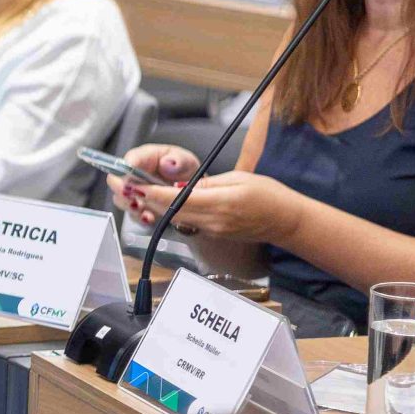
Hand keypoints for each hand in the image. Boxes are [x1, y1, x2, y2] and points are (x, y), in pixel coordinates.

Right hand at [109, 143, 199, 222]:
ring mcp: (134, 191)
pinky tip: (149, 218)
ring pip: (121, 199)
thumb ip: (179, 160)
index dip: (124, 171)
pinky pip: (132, 214)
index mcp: (144, 158)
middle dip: (122, 191)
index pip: (127, 161)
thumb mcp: (186, 162)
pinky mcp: (138, 206)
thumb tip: (168, 163)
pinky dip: (139, 218)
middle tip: (133, 196)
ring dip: (130, 206)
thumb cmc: (184, 170)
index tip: (128, 180)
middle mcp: (134, 174)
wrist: (190, 188)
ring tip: (142, 209)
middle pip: (116, 180)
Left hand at [125, 170, 293, 241]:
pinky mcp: (214, 234)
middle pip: (170, 211)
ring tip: (139, 191)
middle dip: (146, 199)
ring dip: (156, 206)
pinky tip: (163, 202)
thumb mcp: (238, 179)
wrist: (287, 221)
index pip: (176, 199)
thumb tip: (181, 187)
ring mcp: (213, 230)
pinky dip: (173, 212)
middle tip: (127, 185)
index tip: (133, 184)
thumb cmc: (269, 195)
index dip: (151, 192)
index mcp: (220, 203)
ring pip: (176, 218)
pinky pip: (188, 222)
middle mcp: (213, 221)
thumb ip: (208, 183)